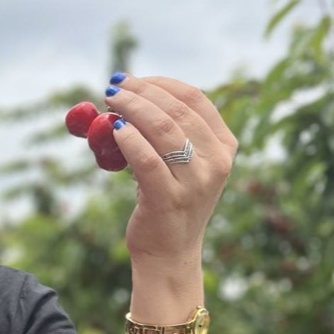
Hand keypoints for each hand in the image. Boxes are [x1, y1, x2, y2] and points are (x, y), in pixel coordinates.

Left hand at [103, 74, 236, 266]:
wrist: (169, 254)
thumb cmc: (169, 203)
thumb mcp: (182, 165)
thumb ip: (170, 133)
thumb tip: (127, 94)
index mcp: (224, 147)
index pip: (195, 99)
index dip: (161, 83)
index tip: (134, 79)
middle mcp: (216, 162)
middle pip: (176, 110)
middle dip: (141, 92)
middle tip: (113, 86)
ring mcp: (195, 182)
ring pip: (161, 129)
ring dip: (130, 108)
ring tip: (108, 102)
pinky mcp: (169, 199)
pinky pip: (146, 159)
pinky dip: (127, 139)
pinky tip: (113, 129)